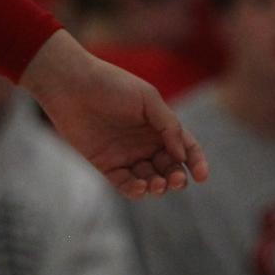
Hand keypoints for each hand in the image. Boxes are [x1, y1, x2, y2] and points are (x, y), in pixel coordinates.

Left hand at [21, 31, 210, 198]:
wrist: (73, 86)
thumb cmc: (112, 85)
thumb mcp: (148, 99)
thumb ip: (168, 125)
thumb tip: (182, 155)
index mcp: (159, 124)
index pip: (185, 146)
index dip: (196, 161)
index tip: (202, 176)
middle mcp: (145, 141)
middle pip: (169, 167)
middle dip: (176, 177)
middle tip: (175, 179)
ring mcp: (126, 154)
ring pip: (149, 179)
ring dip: (157, 186)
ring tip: (156, 184)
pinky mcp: (106, 164)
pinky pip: (125, 183)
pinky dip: (135, 190)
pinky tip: (141, 187)